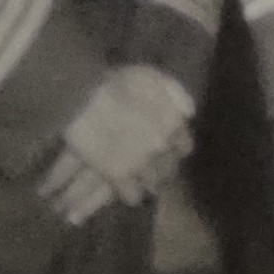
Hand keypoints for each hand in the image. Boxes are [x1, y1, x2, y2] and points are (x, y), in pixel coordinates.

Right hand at [40, 63, 194, 225]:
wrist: (85, 95)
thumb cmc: (118, 81)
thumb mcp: (156, 78)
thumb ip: (176, 95)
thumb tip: (188, 112)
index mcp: (174, 123)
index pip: (184, 148)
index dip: (175, 150)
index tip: (168, 151)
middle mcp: (162, 146)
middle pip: (168, 169)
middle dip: (161, 171)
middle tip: (153, 173)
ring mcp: (141, 163)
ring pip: (152, 184)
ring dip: (146, 185)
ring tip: (139, 188)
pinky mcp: (118, 175)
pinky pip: (130, 195)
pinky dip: (129, 195)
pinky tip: (124, 192)